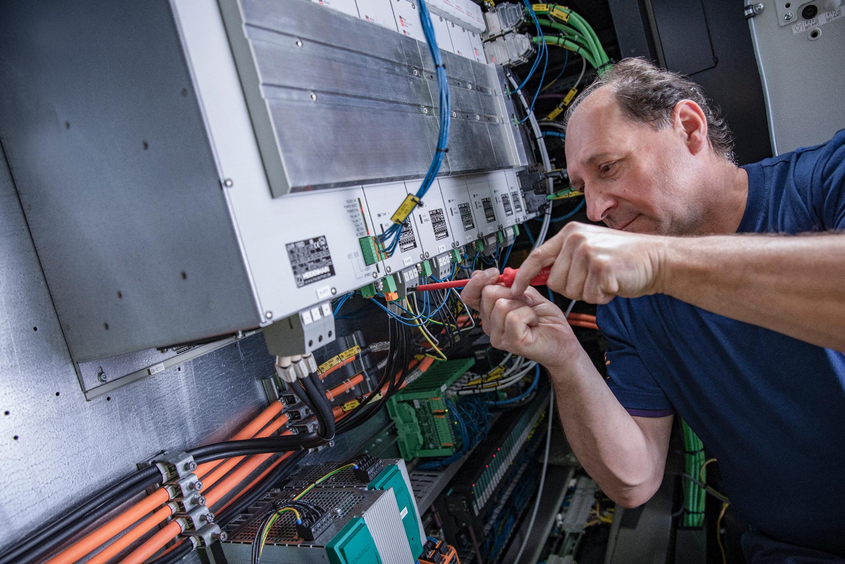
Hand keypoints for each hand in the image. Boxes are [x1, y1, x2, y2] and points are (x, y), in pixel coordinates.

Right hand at [461, 269, 579, 368]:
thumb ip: (508, 285)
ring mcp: (498, 335)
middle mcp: (490, 325)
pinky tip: (533, 323)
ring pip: (501, 304)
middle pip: (488, 293)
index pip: (469, 295)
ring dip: (523, 305)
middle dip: (511, 291)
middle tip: (525, 303)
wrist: (563, 342)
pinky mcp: (510, 341)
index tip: (494, 273)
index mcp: (491, 312)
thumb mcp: (527, 294)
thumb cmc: (547, 321)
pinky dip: (529, 315)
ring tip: (531, 316)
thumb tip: (487, 275)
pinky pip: (514, 317)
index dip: (477, 281)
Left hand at [511, 222, 667, 302]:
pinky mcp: (601, 268)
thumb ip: (564, 258)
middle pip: (554, 281)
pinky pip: (589, 296)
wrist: (656, 260)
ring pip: (571, 291)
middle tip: (592, 278)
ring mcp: (589, 253)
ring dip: (588, 292)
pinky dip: (601, 296)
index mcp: (571, 233)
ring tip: (604, 279)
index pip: (537, 256)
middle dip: (572, 288)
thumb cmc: (624, 258)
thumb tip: (536, 274)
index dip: (523, 275)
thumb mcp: (589, 248)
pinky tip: (612, 284)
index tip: (514, 288)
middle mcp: (577, 240)